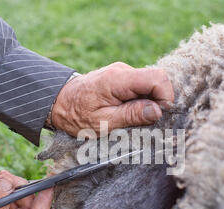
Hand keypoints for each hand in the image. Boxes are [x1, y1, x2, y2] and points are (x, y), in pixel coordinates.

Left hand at [50, 62, 174, 135]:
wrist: (58, 102)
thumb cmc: (77, 116)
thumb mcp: (104, 122)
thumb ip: (132, 115)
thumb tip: (158, 111)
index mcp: (118, 79)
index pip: (157, 78)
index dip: (166, 96)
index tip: (160, 115)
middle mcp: (122, 70)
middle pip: (156, 80)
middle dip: (158, 102)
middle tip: (146, 121)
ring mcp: (122, 72)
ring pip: (150, 84)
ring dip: (149, 103)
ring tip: (132, 119)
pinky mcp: (122, 78)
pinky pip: (141, 87)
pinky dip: (141, 101)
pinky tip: (128, 112)